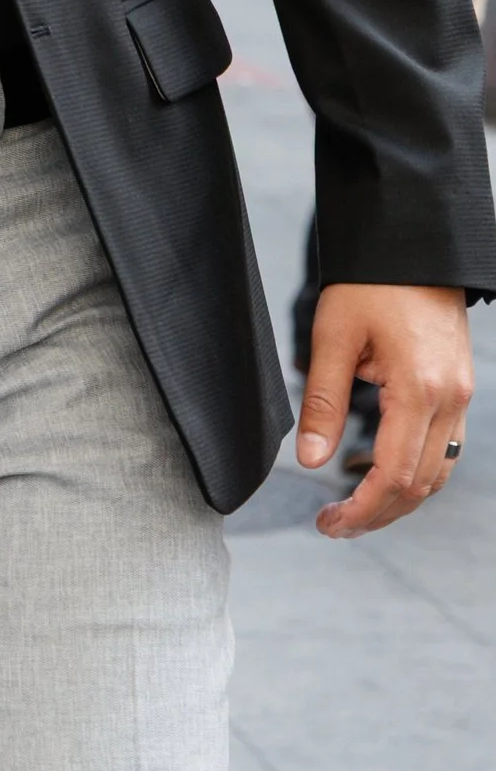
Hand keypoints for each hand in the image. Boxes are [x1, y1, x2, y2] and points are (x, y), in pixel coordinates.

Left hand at [299, 281, 472, 534]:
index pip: (394, 477)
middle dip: (377, 514)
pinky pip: (445, 449)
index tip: (328, 524)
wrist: (414, 244)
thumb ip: (322, 401)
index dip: (361, 510)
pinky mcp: (459, 389)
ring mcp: (461, 396)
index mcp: (419, 389)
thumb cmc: (370, 283)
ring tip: (354, 510)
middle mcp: (450, 400)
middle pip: (420, 485)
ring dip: (399, 500)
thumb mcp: (333, 336)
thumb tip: (308, 460)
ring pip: (438, 472)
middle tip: (333, 525)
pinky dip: (417, 473)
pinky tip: (382, 476)